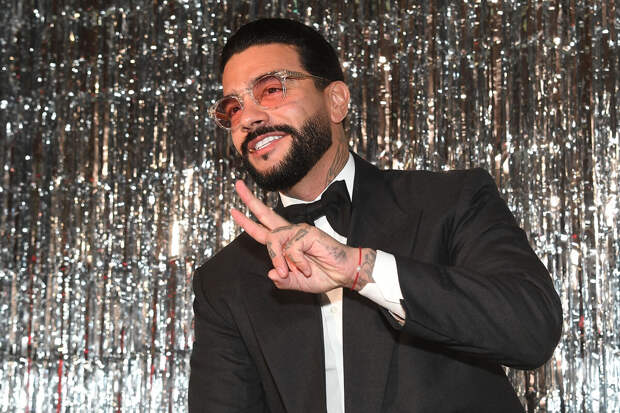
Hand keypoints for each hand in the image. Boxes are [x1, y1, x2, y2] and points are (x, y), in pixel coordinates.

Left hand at [231, 180, 373, 292]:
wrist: (344, 273)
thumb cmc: (323, 275)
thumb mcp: (298, 283)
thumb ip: (283, 281)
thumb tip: (271, 273)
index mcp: (285, 243)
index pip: (262, 229)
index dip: (247, 221)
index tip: (233, 209)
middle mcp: (290, 233)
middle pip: (265, 214)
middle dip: (249, 200)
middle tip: (238, 185)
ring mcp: (298, 231)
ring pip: (273, 240)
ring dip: (278, 258)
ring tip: (289, 272)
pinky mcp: (307, 233)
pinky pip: (291, 249)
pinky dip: (297, 263)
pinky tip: (307, 268)